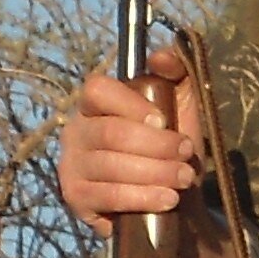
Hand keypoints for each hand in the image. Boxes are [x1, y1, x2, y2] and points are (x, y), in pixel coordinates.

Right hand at [56, 48, 207, 227]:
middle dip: (157, 145)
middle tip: (187, 155)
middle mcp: (76, 131)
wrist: (173, 197)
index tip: (164, 121)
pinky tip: (168, 199)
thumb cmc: (171, 145)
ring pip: (112, 166)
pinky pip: (109, 196)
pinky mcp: (77, 199)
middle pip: (111, 133)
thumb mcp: (181, 102)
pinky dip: (144, 197)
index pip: (98, 90)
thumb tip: (161, 57)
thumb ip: (176, 70)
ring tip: (184, 178)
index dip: (131, 104)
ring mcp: (71, 167)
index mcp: (95, 104)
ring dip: (156, 173)